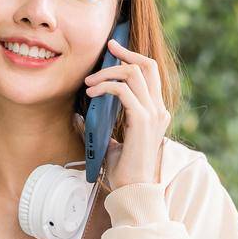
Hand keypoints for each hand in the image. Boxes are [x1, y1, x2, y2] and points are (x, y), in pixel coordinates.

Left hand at [85, 37, 167, 188]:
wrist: (133, 190)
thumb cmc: (123, 171)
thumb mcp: (110, 142)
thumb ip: (99, 126)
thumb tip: (78, 114)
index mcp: (157, 113)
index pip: (150, 73)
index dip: (133, 57)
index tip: (115, 49)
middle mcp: (159, 110)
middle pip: (148, 66)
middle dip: (125, 53)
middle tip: (108, 47)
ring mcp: (153, 114)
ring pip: (134, 73)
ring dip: (108, 72)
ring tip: (89, 82)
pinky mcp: (142, 120)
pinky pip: (123, 90)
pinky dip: (105, 86)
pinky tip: (92, 93)